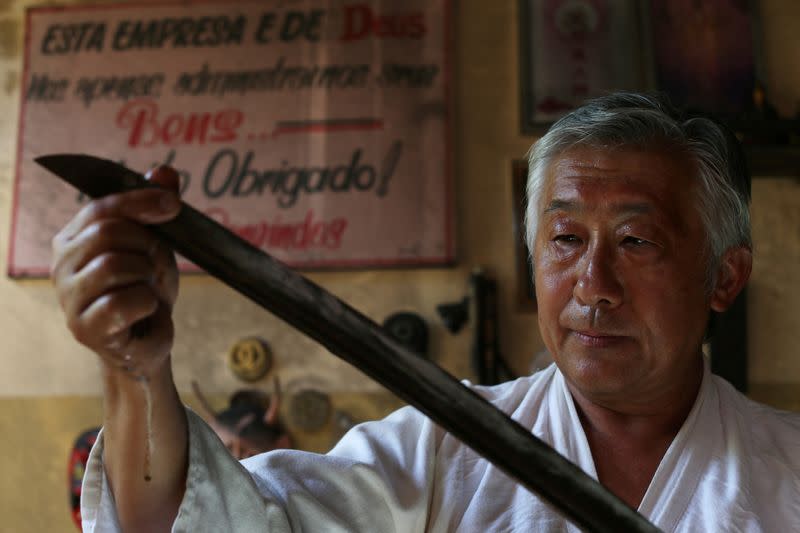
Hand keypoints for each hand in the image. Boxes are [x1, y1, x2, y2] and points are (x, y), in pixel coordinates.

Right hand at [51, 166, 181, 377]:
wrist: (150, 339)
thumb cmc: (147, 287)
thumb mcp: (157, 241)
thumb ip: (156, 205)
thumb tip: (163, 171)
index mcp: (74, 238)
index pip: (101, 207)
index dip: (140, 201)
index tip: (174, 204)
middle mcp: (62, 265)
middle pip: (108, 233)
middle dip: (147, 245)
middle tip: (157, 264)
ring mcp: (69, 298)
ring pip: (114, 265)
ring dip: (147, 275)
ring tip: (149, 287)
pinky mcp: (83, 328)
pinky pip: (122, 302)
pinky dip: (147, 303)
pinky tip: (146, 310)